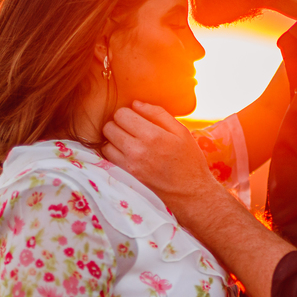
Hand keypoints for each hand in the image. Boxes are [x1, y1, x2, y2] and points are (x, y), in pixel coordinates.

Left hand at [102, 102, 218, 208]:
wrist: (190, 193)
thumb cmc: (189, 160)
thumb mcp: (181, 132)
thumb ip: (158, 114)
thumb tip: (135, 104)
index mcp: (153, 136)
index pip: (121, 114)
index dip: (128, 113)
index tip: (137, 119)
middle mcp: (137, 150)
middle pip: (110, 126)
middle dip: (119, 124)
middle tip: (132, 130)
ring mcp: (129, 165)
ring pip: (106, 142)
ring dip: (114, 139)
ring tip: (129, 142)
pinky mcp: (126, 176)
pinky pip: (108, 158)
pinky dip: (114, 152)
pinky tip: (126, 153)